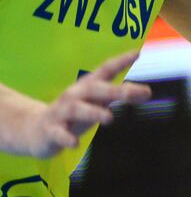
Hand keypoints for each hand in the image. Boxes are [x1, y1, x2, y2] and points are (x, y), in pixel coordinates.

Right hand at [24, 52, 149, 157]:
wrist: (36, 129)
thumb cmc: (76, 113)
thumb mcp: (99, 101)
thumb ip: (121, 95)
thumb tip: (148, 92)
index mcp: (87, 86)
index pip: (105, 69)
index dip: (121, 61)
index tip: (137, 53)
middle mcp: (74, 95)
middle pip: (94, 89)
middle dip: (114, 90)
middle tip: (134, 94)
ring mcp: (61, 112)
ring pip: (76, 109)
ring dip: (93, 112)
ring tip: (110, 118)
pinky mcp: (51, 131)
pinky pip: (59, 134)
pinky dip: (66, 138)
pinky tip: (75, 143)